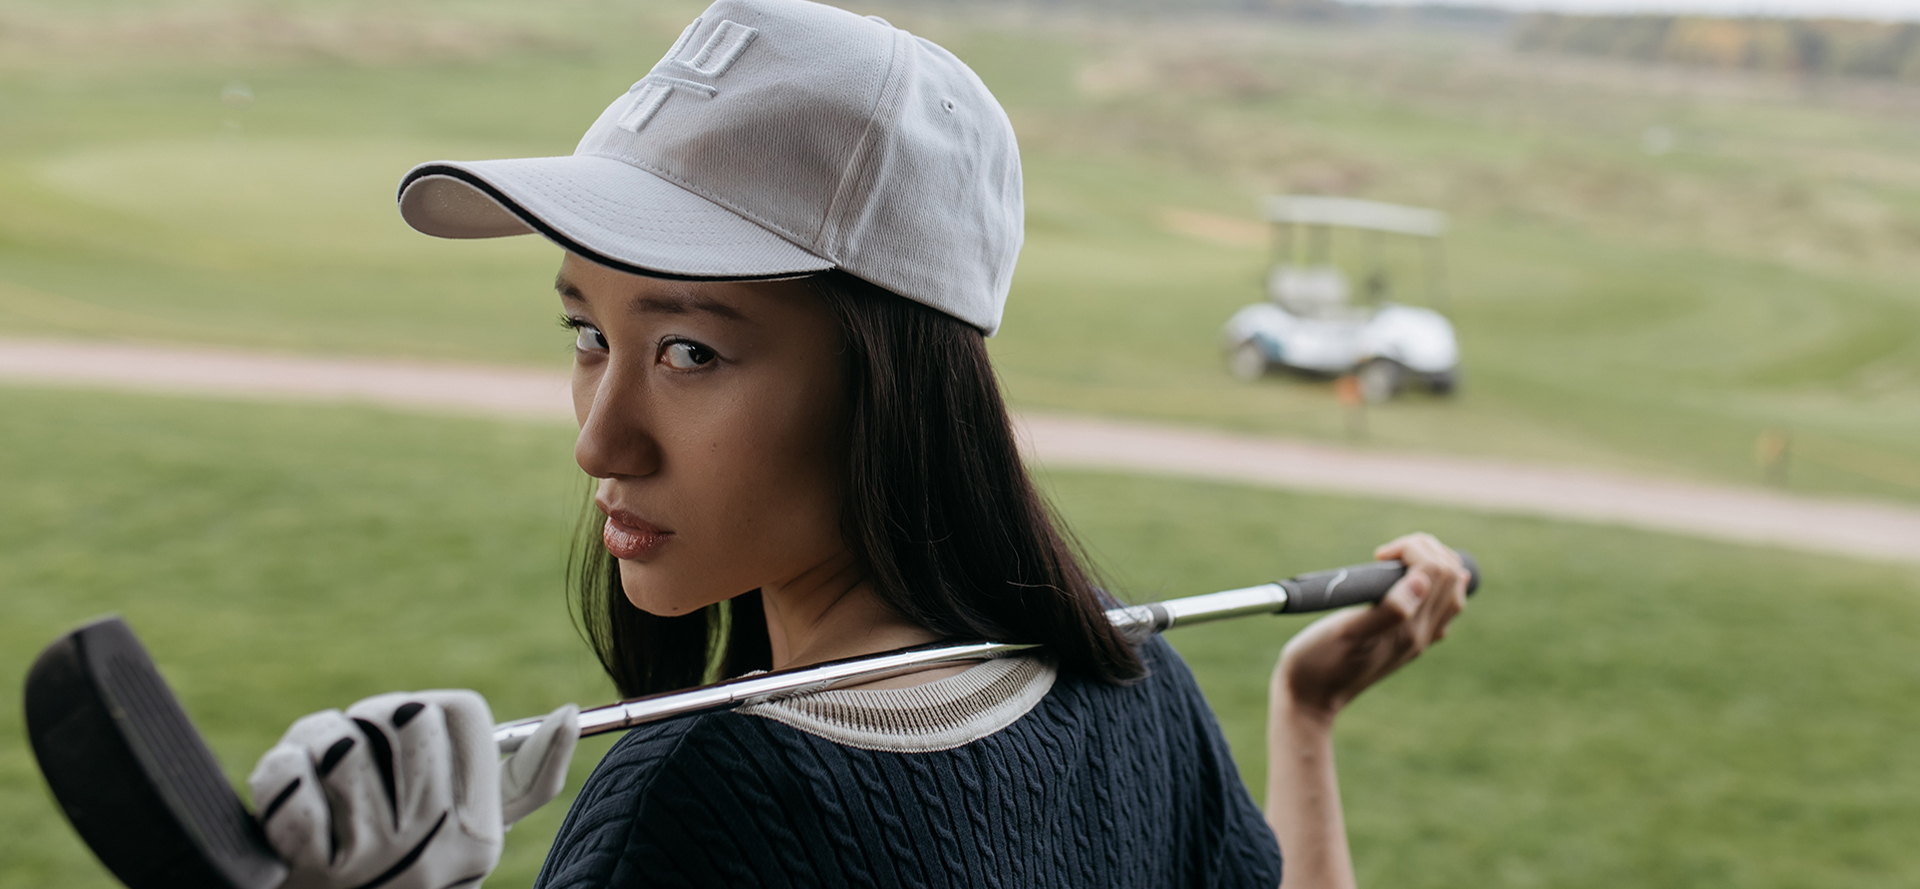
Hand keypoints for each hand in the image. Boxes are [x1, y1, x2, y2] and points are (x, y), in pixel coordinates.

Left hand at [247, 691, 577, 888]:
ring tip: (313, 776)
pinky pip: (291, 779)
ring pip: (341, 743)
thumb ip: (524, 781)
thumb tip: (572, 714)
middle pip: (403, 715)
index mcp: (479, 831)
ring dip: (312, 745)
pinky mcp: (307, 865)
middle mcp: (434, 845)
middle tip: (353, 758)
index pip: (463, 711)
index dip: (419, 710)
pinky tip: (286, 798)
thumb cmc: (402, 867)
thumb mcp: (469, 835)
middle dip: (364, 722)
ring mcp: (371, 858)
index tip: (399, 741)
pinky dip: (278, 775)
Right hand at [1274, 533, 1469, 722]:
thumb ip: (1389, 609)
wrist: (1311, 699)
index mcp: (1408, 627)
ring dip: (1433, 565)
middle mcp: (1420, 634)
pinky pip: (1440, 610)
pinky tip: (1413, 584)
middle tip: (1389, 555)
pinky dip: (1434, 586)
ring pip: (1451, 593)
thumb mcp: (1346, 631)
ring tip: (1400, 562)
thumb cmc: (1318, 662)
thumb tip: (1422, 580)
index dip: (1412, 549)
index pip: (1436, 571)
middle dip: (1426, 551)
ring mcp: (1417, 640)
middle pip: (1451, 576)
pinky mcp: (1408, 643)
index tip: (1379, 556)